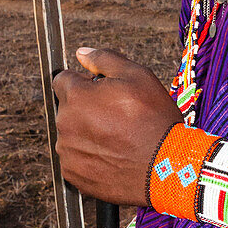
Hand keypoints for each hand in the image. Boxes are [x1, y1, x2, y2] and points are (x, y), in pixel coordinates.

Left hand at [53, 47, 182, 204]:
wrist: (164, 166)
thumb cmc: (154, 119)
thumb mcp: (138, 76)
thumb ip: (104, 59)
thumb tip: (82, 53)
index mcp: (76, 96)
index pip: (62, 80)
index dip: (84, 82)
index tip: (102, 92)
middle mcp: (65, 123)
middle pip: (68, 108)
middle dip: (86, 107)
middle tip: (117, 115)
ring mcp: (67, 151)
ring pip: (71, 133)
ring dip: (87, 132)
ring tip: (118, 138)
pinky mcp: (73, 174)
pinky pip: (75, 158)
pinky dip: (89, 156)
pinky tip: (113, 154)